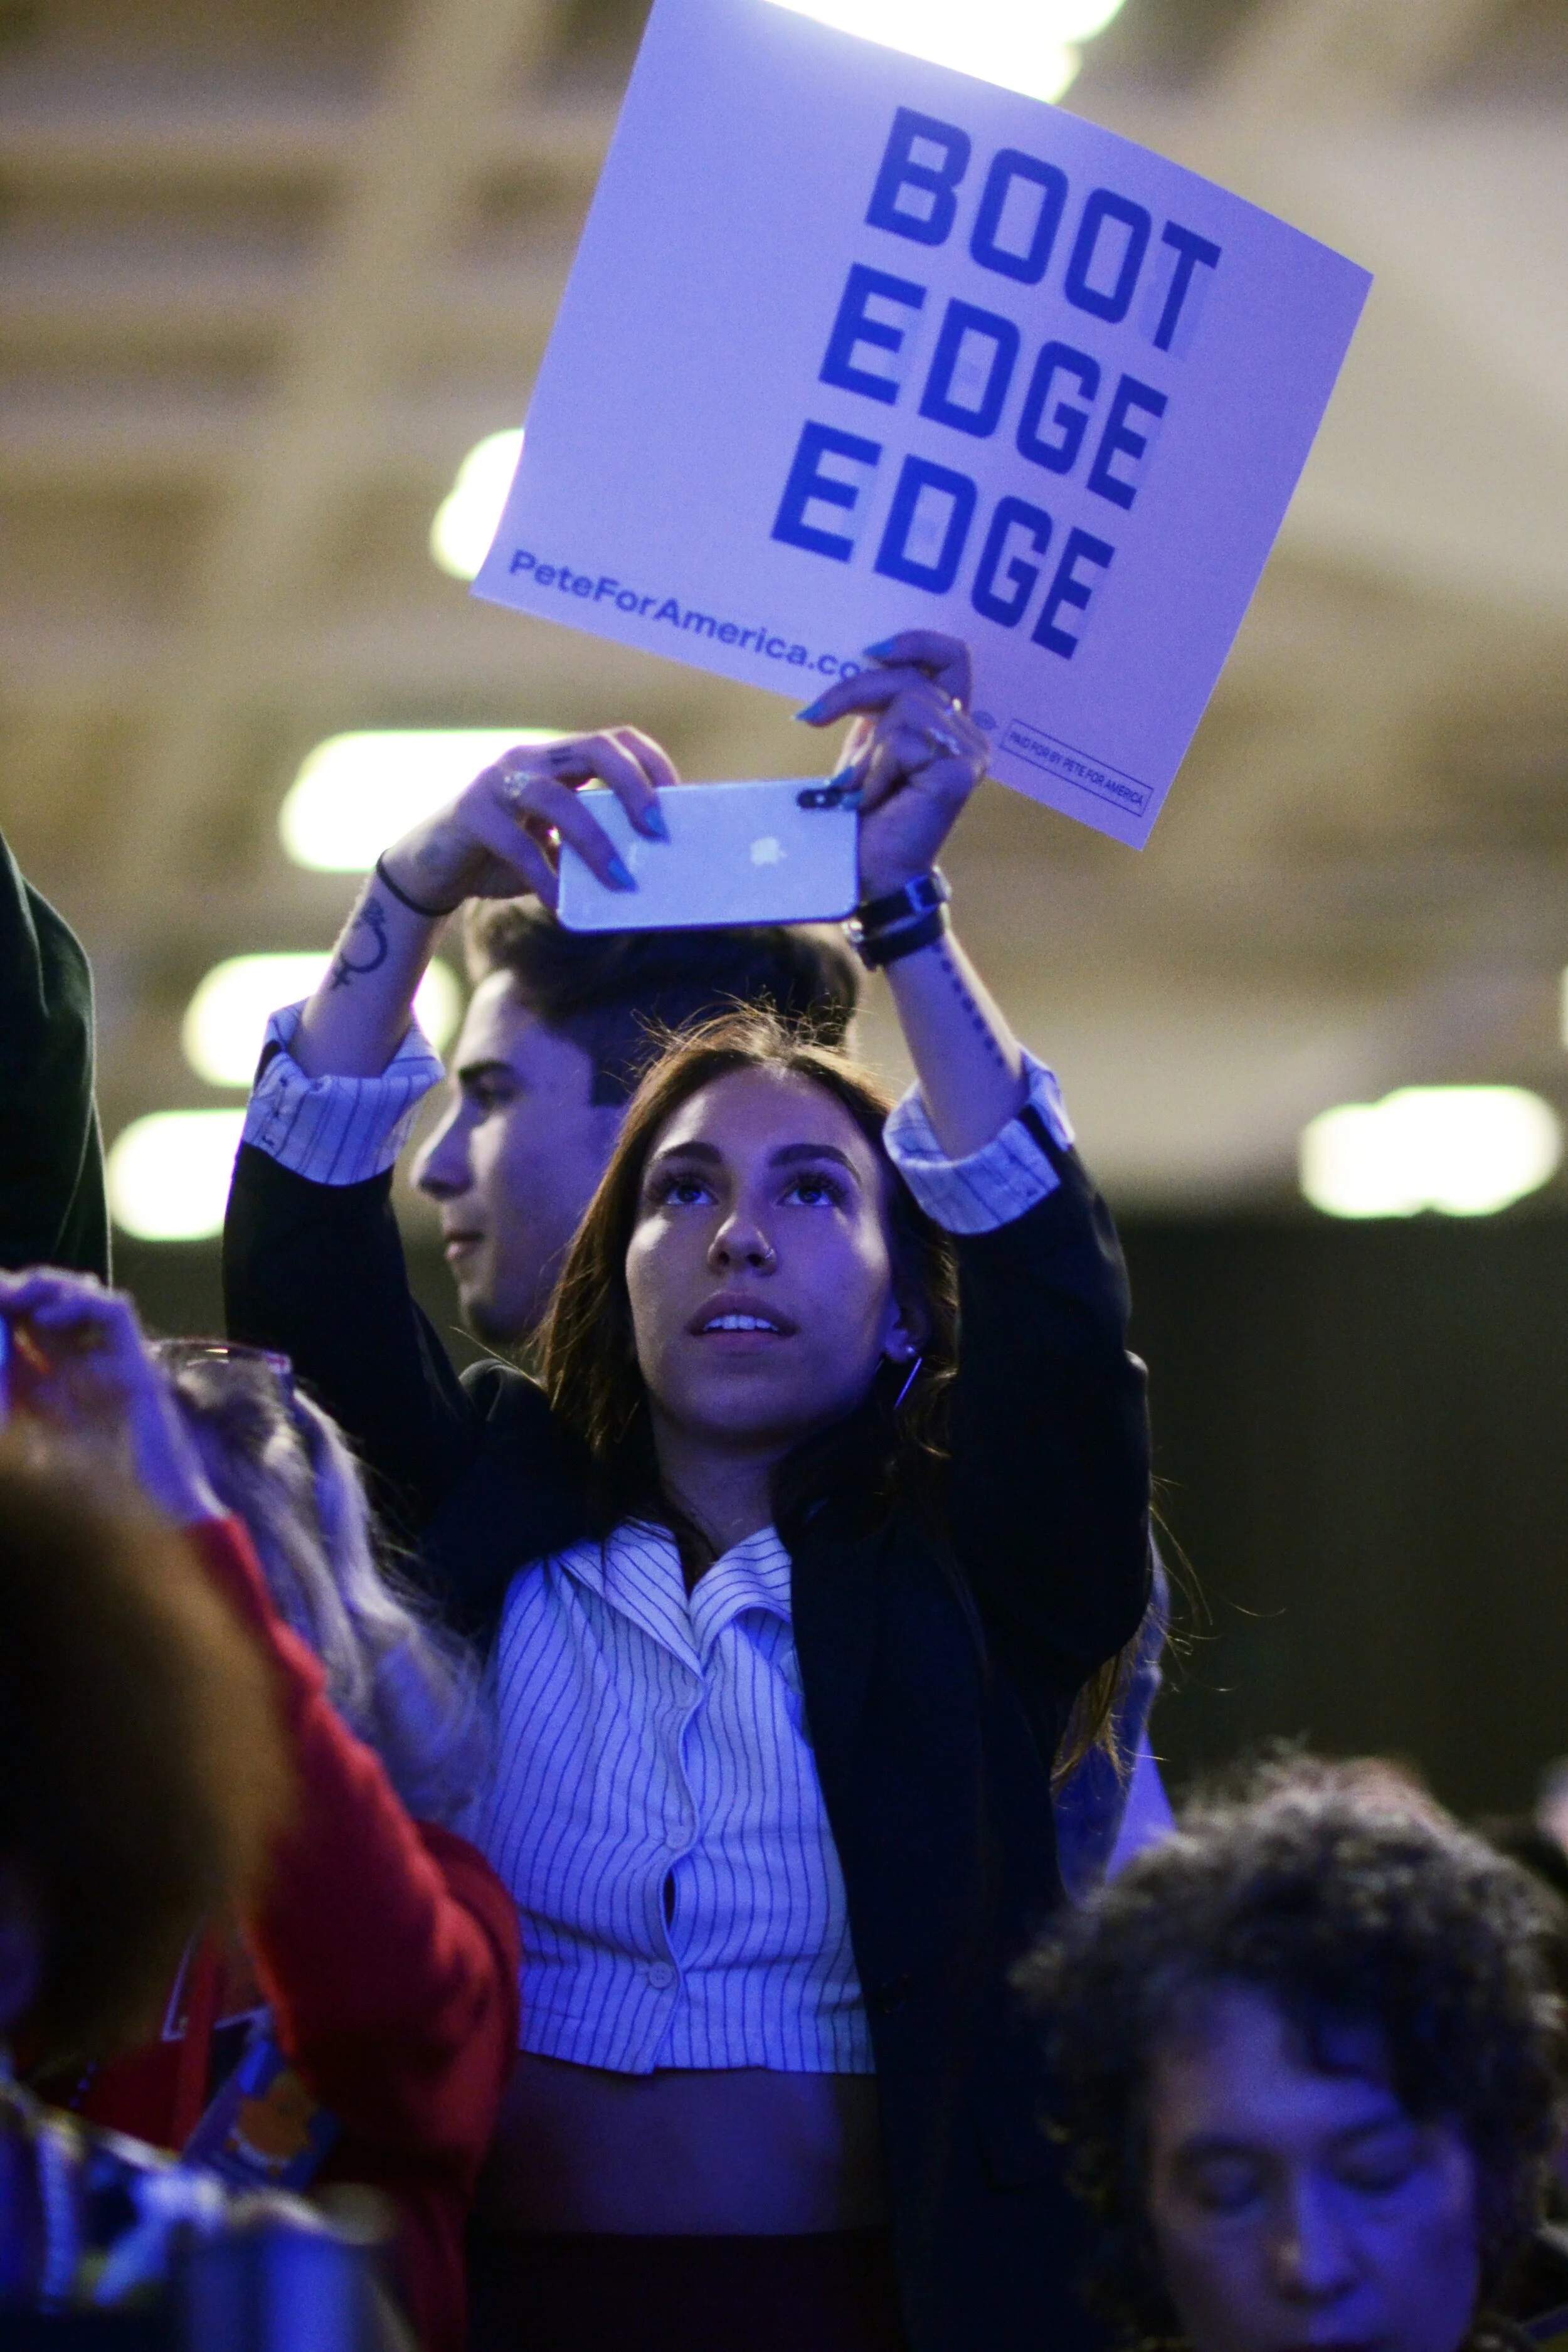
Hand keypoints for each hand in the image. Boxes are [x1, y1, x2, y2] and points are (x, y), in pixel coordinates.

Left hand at [0, 1270, 221, 1525]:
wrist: (144, 1515)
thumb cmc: (88, 1498)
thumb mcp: (29, 1441)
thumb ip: (10, 1393)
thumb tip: (0, 1350)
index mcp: (48, 1389)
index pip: (24, 1328)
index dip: (7, 1308)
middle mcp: (79, 1370)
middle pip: (52, 1303)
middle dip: (20, 1291)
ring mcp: (110, 1363)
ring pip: (84, 1295)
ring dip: (48, 1288)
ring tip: (17, 1297)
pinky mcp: (136, 1363)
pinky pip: (114, 1311)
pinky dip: (79, 1304)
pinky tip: (45, 1321)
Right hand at [377, 728, 680, 915]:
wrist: (429, 871)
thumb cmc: (501, 859)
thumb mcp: (553, 847)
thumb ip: (589, 845)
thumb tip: (648, 871)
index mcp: (556, 762)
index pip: (615, 740)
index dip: (650, 763)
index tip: (676, 799)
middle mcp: (530, 761)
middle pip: (595, 748)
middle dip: (634, 786)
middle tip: (657, 830)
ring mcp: (497, 783)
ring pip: (556, 797)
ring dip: (595, 840)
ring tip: (620, 880)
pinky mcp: (470, 814)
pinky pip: (517, 844)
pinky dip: (545, 877)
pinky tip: (561, 905)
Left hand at [796, 631, 988, 898]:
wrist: (872, 871)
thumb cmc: (867, 813)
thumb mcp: (868, 745)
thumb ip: (877, 704)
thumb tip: (863, 657)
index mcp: (952, 722)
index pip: (952, 658)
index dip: (916, 642)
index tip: (871, 650)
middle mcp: (969, 734)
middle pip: (912, 678)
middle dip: (855, 691)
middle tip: (814, 715)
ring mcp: (970, 753)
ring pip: (906, 706)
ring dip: (869, 748)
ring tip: (863, 785)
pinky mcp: (959, 772)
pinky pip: (904, 741)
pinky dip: (876, 769)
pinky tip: (876, 798)